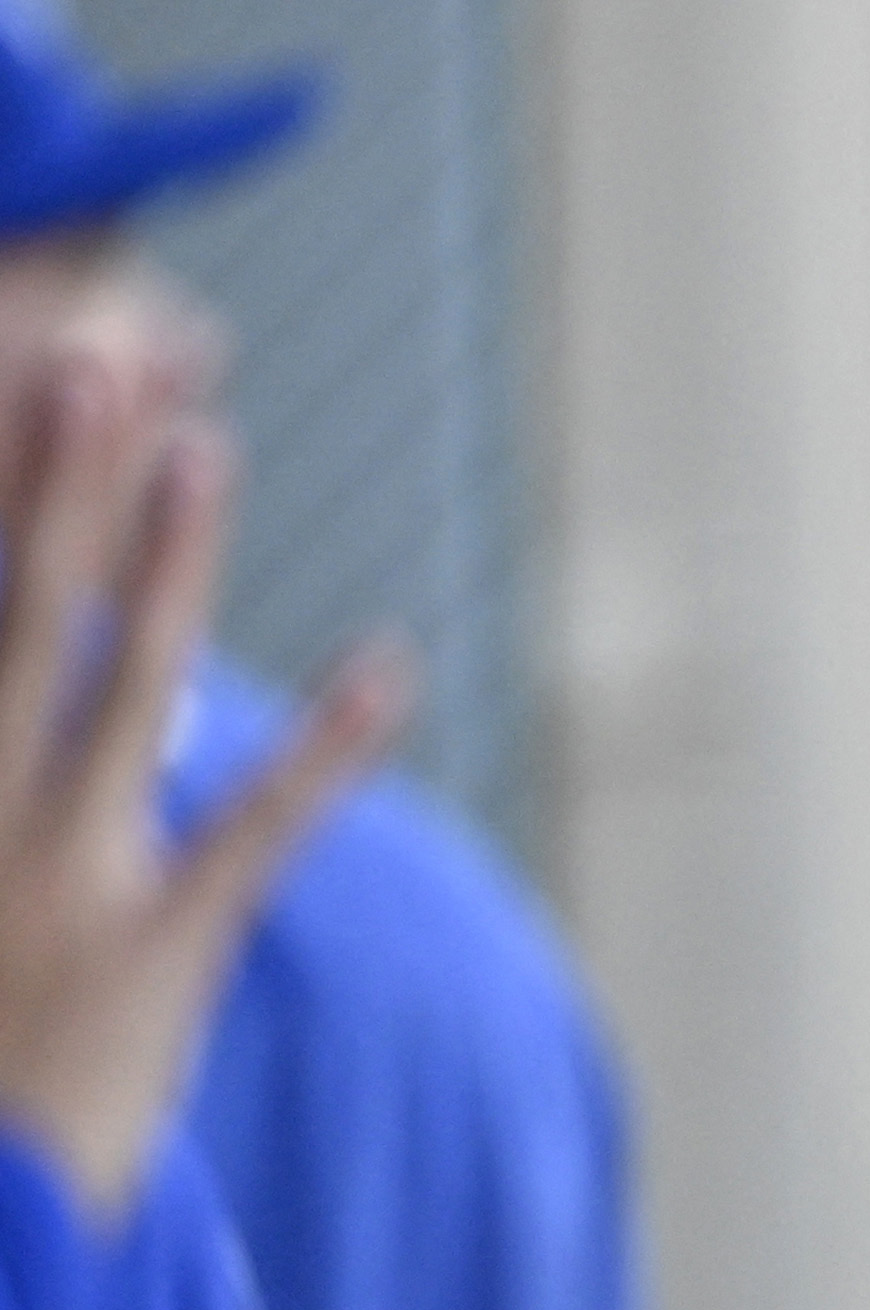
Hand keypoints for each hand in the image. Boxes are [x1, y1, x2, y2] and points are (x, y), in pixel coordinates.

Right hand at [0, 351, 404, 1215]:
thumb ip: (1, 784)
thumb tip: (99, 694)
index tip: (32, 381)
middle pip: (13, 616)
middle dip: (56, 483)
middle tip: (98, 354)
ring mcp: (60, 883)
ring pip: (119, 688)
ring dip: (168, 559)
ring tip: (207, 440)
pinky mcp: (159, 955)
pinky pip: (253, 833)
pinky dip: (325, 748)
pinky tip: (390, 664)